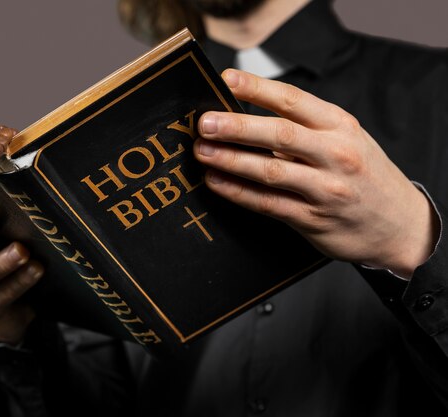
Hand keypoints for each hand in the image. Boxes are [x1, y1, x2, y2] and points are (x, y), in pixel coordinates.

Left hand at [194, 69, 438, 277]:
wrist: (400, 224)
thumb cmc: (363, 174)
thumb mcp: (346, 139)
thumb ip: (304, 128)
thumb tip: (244, 116)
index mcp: (340, 126)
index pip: (294, 100)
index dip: (257, 88)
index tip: (226, 79)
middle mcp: (335, 154)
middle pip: (279, 134)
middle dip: (237, 126)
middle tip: (205, 123)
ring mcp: (325, 189)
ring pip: (270, 171)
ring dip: (231, 160)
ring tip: (203, 151)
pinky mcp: (313, 219)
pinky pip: (268, 203)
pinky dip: (238, 192)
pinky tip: (216, 181)